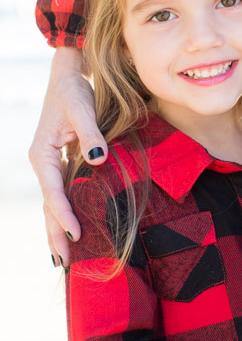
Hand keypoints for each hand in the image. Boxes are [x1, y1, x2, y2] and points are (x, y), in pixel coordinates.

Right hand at [29, 47, 107, 265]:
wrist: (67, 78)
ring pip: (53, 203)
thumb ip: (91, 134)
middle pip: (48, 204)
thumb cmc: (73, 91)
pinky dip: (65, 213)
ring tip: (64, 258)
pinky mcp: (61, 163)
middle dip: (55, 233)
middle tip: (65, 263)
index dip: (64, 213)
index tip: (76, 234)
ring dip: (57, 229)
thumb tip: (99, 160)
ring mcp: (50, 165)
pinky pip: (61, 194)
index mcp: (42, 153)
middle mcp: (43, 163)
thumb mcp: (81, 108)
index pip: (52, 191)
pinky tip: (73, 229)